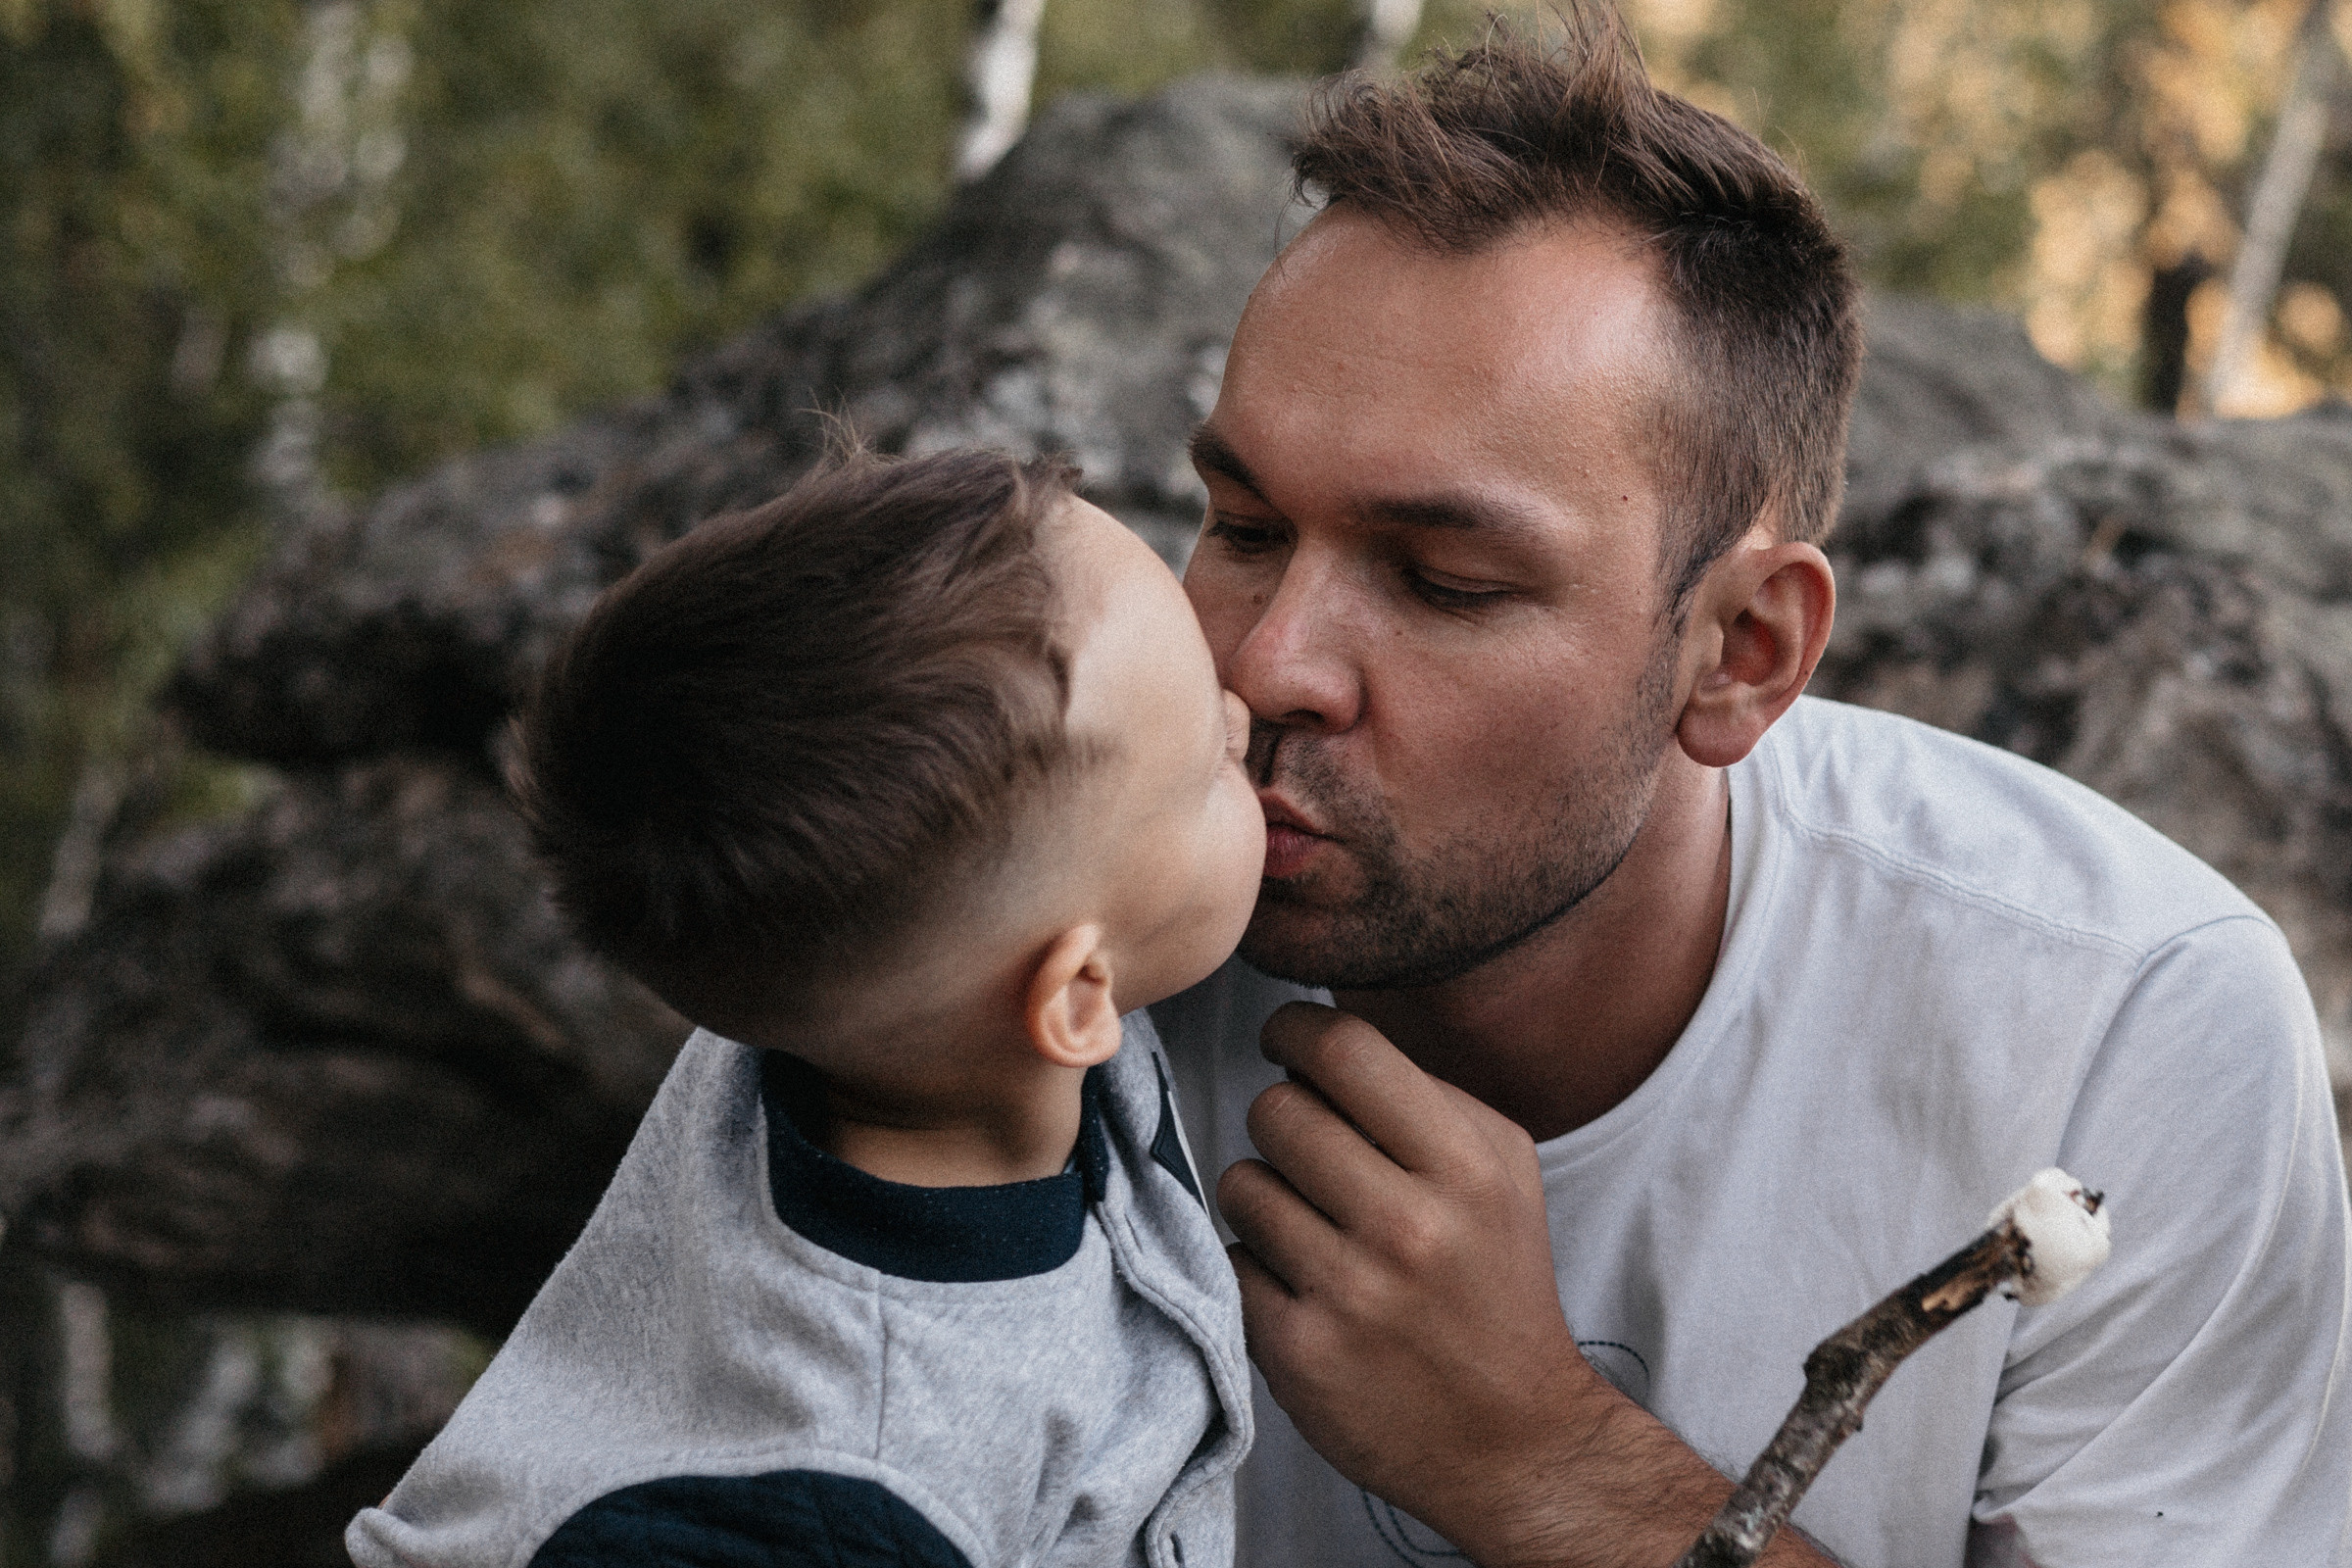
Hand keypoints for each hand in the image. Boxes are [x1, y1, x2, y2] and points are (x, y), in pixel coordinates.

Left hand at [1218, 1002, 1833, 1567]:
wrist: (1516, 1438)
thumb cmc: (1497, 1282)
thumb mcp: (1500, 1169)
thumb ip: (1418, 1095)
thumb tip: (1316, 1035)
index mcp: (1465, 1165)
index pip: (1344, 1049)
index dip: (1295, 1030)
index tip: (1287, 1043)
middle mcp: (1408, 1225)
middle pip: (1277, 1110)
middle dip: (1284, 1122)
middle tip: (1312, 1156)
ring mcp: (1349, 1292)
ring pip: (1241, 1182)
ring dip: (1265, 1196)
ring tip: (1313, 1227)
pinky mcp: (1299, 1352)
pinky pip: (1230, 1259)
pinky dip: (1256, 1266)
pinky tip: (1303, 1285)